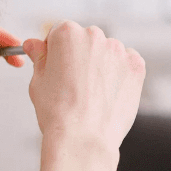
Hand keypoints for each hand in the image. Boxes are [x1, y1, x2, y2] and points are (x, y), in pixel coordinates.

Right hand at [23, 21, 144, 149]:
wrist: (84, 138)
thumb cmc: (57, 112)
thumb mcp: (38, 81)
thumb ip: (39, 57)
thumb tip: (34, 44)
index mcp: (67, 33)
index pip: (61, 32)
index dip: (57, 52)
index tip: (58, 68)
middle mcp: (94, 35)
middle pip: (87, 40)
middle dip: (81, 57)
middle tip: (75, 85)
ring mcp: (118, 50)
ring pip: (108, 53)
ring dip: (102, 65)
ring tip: (93, 95)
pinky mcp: (136, 66)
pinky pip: (127, 64)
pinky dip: (121, 75)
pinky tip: (110, 95)